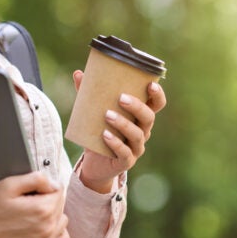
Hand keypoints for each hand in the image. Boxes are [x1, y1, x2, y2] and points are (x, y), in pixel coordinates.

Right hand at [0, 171, 68, 237]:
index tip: (30, 192)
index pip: (58, 189)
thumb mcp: (8, 185)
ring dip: (52, 215)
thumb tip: (54, 183)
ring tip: (32, 215)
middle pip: (60, 204)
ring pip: (62, 219)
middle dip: (47, 200)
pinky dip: (56, 232)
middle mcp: (47, 227)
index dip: (44, 187)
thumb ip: (36, 179)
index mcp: (41, 209)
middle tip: (26, 203)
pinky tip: (42, 227)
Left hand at [74, 72, 166, 192]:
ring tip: (107, 115)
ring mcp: (136, 147)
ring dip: (123, 124)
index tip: (150, 84)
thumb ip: (88, 94)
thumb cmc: (99, 133)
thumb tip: (78, 74)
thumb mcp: (94, 113)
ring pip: (137, 135)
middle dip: (137, 107)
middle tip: (121, 97)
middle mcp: (142, 131)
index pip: (157, 104)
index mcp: (140, 117)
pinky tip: (105, 135)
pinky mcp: (126, 161)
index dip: (158, 95)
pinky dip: (116, 143)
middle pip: (149, 118)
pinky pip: (125, 153)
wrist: (94, 163)